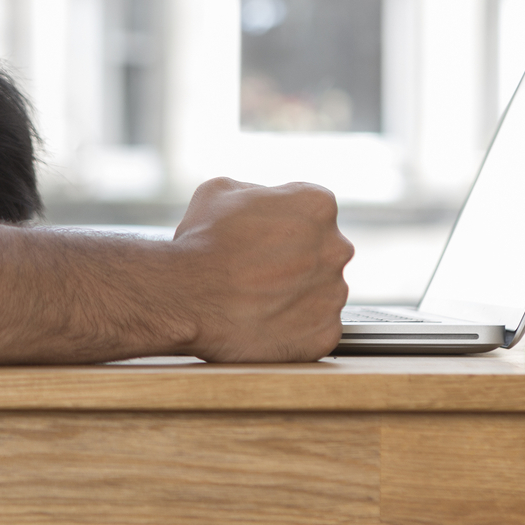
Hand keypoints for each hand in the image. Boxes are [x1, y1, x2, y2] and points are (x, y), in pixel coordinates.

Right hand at [167, 177, 353, 361]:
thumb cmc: (202, 243)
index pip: (313, 211)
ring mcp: (334, 294)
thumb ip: (256, 191)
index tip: (264, 237)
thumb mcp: (220, 191)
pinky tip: (266, 321)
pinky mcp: (325, 334)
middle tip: (259, 270)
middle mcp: (336, 248)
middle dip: (296, 259)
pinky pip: (318, 330)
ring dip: (296, 294)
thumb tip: (261, 202)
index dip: (284, 223)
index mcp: (318, 205)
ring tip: (258, 298)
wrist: (188, 297)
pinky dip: (296, 329)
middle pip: (322, 252)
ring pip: (321, 292)